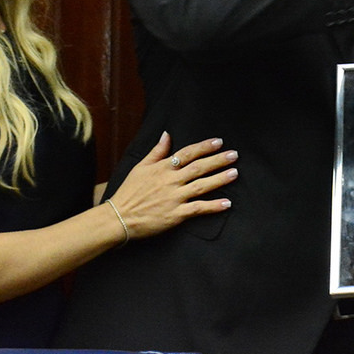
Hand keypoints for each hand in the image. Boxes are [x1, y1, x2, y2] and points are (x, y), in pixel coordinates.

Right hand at [104, 132, 236, 239]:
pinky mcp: (176, 215)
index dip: (204, 147)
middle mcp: (171, 181)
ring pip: (202, 186)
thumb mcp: (140, 167)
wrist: (118, 218)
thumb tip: (167, 134)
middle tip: (235, 155)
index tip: (219, 142)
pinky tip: (227, 203)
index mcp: (162, 168)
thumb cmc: (129, 192)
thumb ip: (156, 151)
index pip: (187, 153)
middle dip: (218, 160)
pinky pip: (198, 208)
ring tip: (235, 173)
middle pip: (199, 167)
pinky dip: (213, 206)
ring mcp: (174, 198)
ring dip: (220, 179)